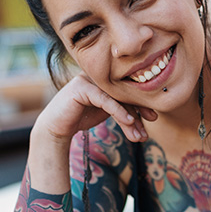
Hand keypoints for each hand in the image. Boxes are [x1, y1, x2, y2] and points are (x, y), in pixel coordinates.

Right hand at [34, 74, 156, 144]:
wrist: (56, 126)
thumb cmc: (82, 117)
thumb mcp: (107, 111)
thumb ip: (123, 108)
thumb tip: (151, 116)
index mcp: (106, 77)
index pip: (128, 89)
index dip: (142, 104)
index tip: (153, 118)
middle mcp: (99, 75)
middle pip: (125, 92)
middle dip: (138, 112)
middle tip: (148, 129)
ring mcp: (89, 79)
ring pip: (117, 98)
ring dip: (130, 119)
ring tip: (138, 136)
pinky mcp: (82, 87)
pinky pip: (105, 100)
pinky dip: (119, 112)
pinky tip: (129, 122)